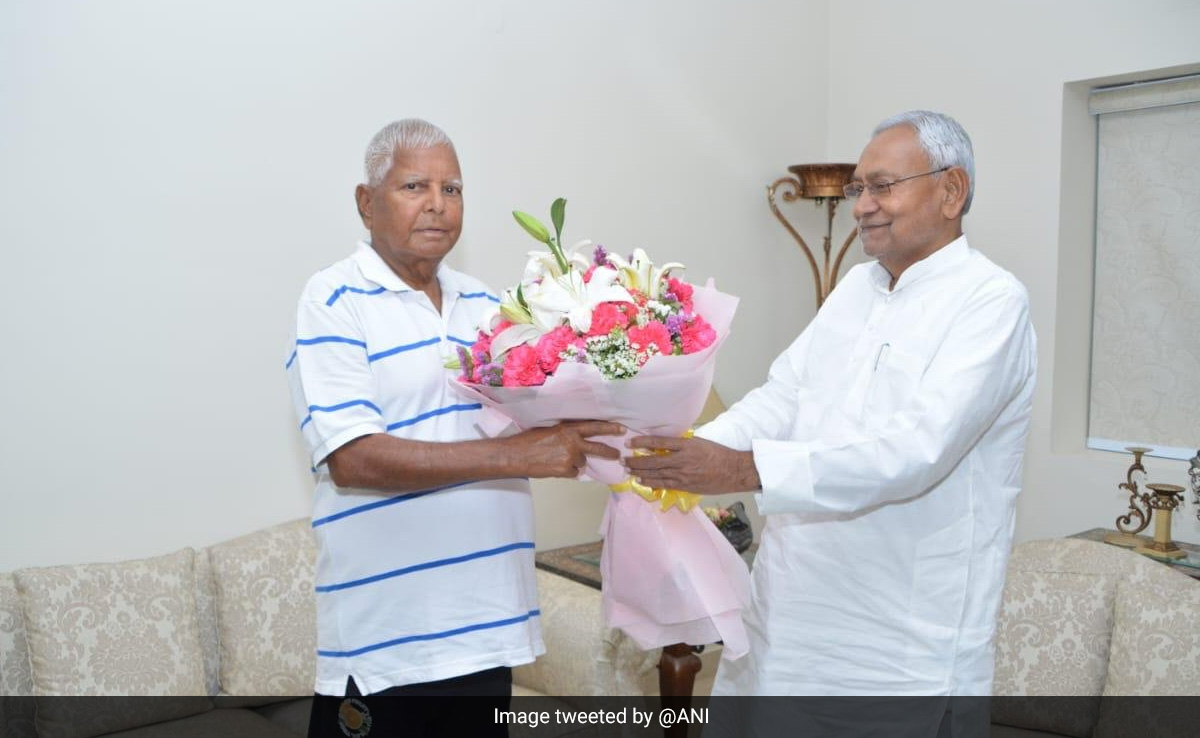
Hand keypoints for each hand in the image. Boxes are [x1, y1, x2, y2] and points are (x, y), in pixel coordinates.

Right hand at [509, 421, 623, 478]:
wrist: (516, 455)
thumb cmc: (530, 441)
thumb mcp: (551, 430)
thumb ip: (567, 435)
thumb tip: (579, 442)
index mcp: (569, 429)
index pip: (594, 427)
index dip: (609, 428)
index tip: (622, 428)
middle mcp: (573, 441)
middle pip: (598, 448)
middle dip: (610, 452)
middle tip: (618, 455)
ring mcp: (571, 456)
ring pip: (581, 462)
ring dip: (573, 463)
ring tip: (555, 459)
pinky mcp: (566, 470)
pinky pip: (573, 473)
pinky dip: (566, 472)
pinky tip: (553, 467)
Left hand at [624, 435, 759, 494]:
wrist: (734, 471)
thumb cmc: (718, 454)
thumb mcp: (699, 442)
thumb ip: (681, 445)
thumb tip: (664, 445)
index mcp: (686, 445)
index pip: (659, 442)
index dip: (642, 442)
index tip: (630, 442)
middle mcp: (683, 459)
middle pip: (653, 460)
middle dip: (636, 461)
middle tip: (623, 459)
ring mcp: (683, 474)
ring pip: (656, 474)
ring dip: (640, 472)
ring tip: (628, 470)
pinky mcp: (685, 486)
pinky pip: (664, 484)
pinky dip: (651, 482)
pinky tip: (642, 481)